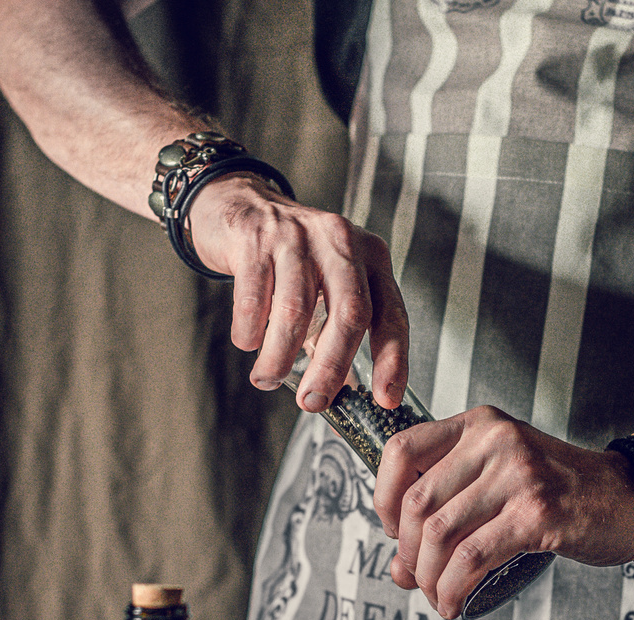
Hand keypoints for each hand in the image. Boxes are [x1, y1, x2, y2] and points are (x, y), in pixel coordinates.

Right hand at [188, 174, 408, 411]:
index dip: (392, 360)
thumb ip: (340, 328)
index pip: (392, 314)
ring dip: (279, 356)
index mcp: (371, 257)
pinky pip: (254, 298)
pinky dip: (249, 331)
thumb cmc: (292, 257)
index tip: (385, 400)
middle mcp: (341, 242)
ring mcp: (298, 237)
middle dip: (331, 367)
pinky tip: (248, 343)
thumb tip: (344, 390)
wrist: (241, 203)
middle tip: (313, 401)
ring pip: (296, 310)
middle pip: (349, 314)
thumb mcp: (331, 281)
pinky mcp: (256, 238)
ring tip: (267, 379)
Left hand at [372, 406, 633, 617]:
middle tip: (417, 577)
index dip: (382, 498)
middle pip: (416, 502)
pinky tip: (454, 604)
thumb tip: (397, 570)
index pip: (401, 450)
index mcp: (479, 424)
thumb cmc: (563, 493)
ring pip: (439, 533)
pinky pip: (472, 557)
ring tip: (437, 596)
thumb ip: (450, 513)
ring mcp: (517, 474)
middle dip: (406, 552)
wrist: (631, 498)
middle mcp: (495, 440)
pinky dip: (453, 588)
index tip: (392, 532)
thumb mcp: (501, 483)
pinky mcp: (536, 512)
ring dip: (428, 577)